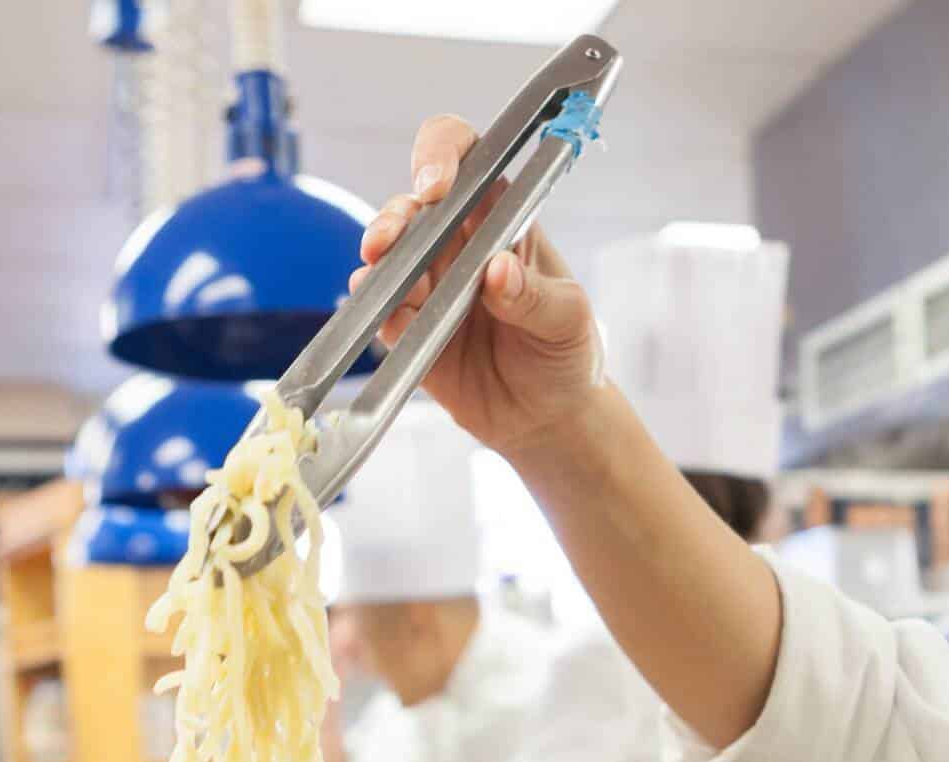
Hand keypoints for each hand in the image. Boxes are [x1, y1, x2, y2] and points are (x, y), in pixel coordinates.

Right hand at [352, 117, 607, 456]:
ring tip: (384, 285)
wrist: (548, 420)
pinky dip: (381, 315)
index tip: (435, 184)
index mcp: (502, 219)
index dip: (442, 154)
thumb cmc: (566, 355)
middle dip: (393, 217)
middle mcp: (458, 245)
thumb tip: (498, 271)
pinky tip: (394, 324)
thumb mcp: (569, 321)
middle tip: (388, 242)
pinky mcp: (410, 331)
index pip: (467, 158)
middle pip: (412, 206)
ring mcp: (430, 287)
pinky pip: (383, 313)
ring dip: (379, 266)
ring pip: (388, 257)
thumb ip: (537, 297)